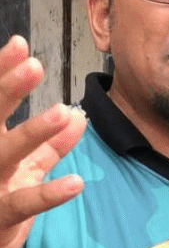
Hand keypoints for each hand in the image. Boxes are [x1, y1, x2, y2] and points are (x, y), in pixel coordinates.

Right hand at [0, 37, 86, 247]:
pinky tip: (75, 182)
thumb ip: (51, 146)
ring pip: (4, 156)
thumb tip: (81, 118)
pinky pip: (24, 203)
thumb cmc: (1, 203)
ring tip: (63, 111)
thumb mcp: (25, 171)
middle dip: (7, 91)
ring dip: (33, 133)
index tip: (19, 44)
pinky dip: (49, 193)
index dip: (1, 73)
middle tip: (34, 64)